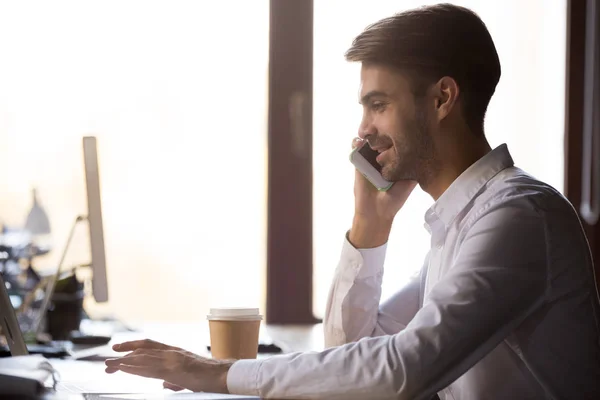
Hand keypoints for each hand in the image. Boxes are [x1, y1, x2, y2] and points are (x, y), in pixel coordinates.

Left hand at [105, 339, 233, 393]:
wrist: (224, 375)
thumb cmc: (210, 377)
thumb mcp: (189, 377)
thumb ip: (175, 379)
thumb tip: (164, 384)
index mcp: (176, 353)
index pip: (151, 346)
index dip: (134, 346)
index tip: (120, 349)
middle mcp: (173, 352)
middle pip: (144, 348)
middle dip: (125, 352)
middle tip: (108, 359)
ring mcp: (173, 359)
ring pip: (143, 357)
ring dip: (124, 361)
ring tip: (109, 364)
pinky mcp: (173, 369)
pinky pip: (150, 367)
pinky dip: (134, 366)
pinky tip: (124, 368)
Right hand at [350, 138, 416, 247]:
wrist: (376, 212)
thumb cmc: (395, 199)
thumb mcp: (409, 182)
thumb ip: (413, 167)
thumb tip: (423, 149)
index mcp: (398, 161)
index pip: (399, 142)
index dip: (401, 133)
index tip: (402, 127)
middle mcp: (385, 158)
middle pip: (385, 139)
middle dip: (385, 131)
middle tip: (386, 128)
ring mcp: (371, 159)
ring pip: (370, 141)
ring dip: (371, 135)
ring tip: (372, 132)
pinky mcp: (359, 163)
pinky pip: (356, 149)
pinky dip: (356, 143)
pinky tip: (359, 142)